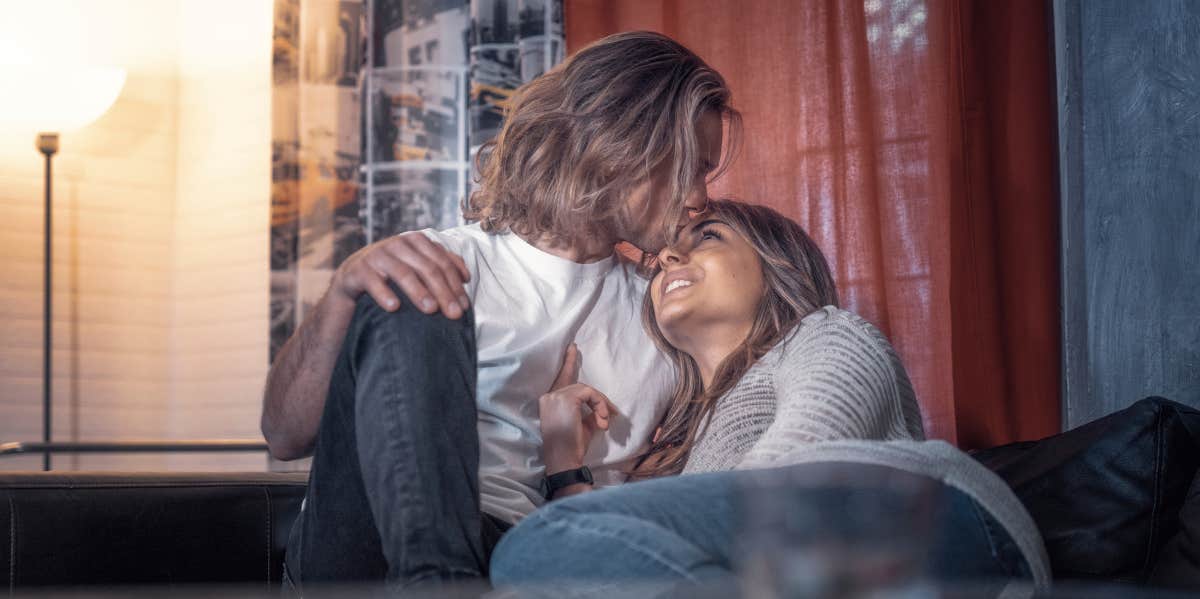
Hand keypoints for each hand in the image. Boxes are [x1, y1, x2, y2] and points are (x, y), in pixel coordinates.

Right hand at [329, 231, 470, 317]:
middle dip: (444, 292)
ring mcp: (375, 255)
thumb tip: (465, 277)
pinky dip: (384, 293)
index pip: (442, 262)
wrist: (351, 284)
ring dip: (418, 292)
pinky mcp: (355, 270)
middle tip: (454, 314)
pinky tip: (394, 307)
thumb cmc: (390, 279)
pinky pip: (372, 281)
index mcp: (414, 241)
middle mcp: (396, 244)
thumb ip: (440, 267)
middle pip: (427, 268)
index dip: (455, 284)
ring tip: (431, 310)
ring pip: (403, 272)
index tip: (465, 307)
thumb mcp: (416, 271)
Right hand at [539, 344, 616, 473]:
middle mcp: (549, 396)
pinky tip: (602, 420)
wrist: (563, 459)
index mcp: (549, 402)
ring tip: (604, 422)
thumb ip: (588, 411)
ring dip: (601, 405)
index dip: (568, 363)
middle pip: (579, 386)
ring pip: (586, 390)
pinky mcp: (566, 398)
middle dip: (598, 398)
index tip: (572, 348)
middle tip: (612, 413)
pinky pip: (590, 394)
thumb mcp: (581, 425)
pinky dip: (600, 405)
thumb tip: (604, 408)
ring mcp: (556, 396)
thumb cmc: (572, 446)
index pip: (561, 379)